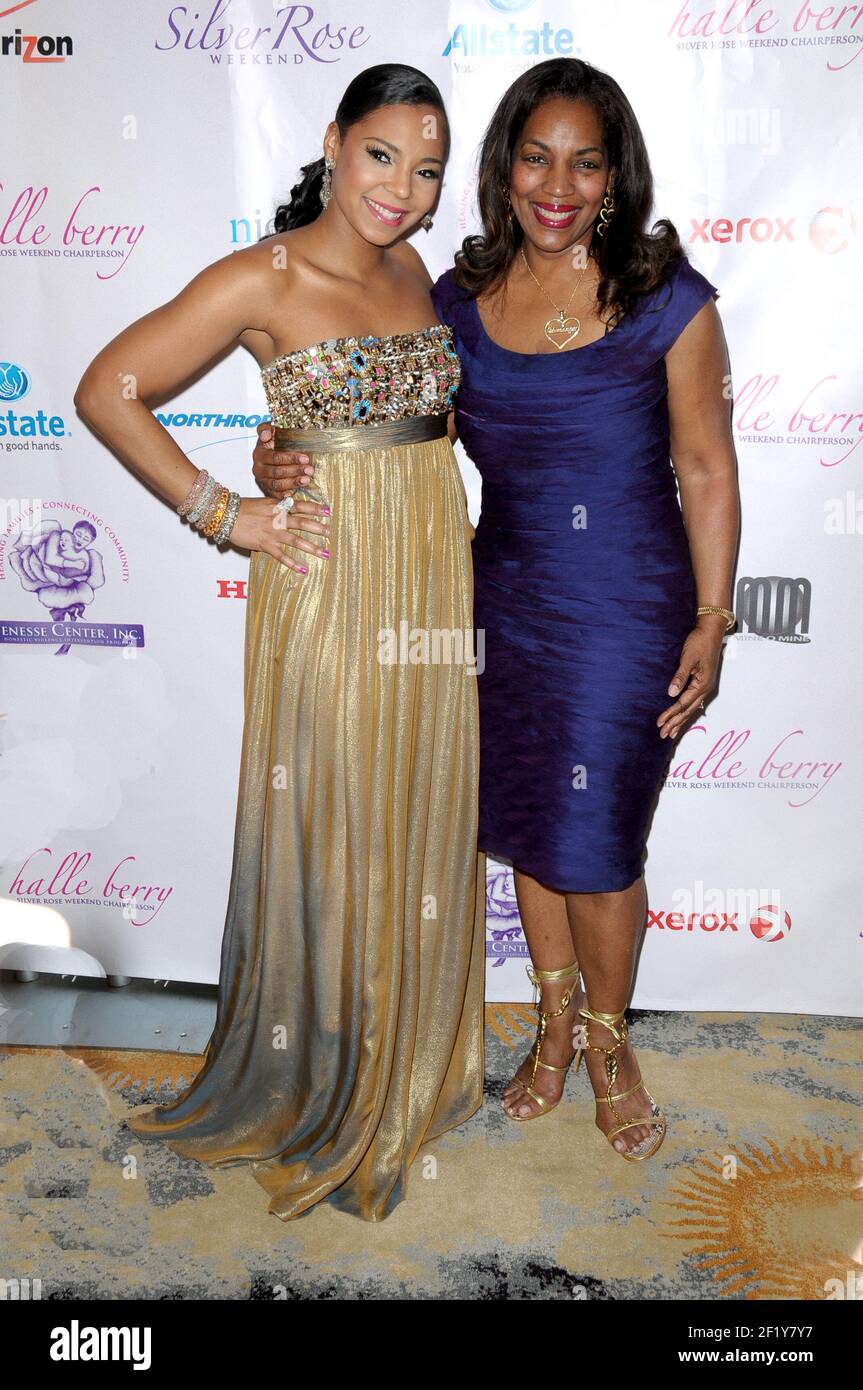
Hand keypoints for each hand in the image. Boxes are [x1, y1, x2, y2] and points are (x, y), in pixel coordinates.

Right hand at [229, 496, 330, 574]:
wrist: (225, 515)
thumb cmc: (242, 508)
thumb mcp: (263, 502)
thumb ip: (277, 506)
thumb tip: (289, 508)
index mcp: (278, 506)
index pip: (301, 506)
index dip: (315, 508)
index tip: (329, 511)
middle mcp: (278, 519)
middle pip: (303, 523)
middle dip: (319, 529)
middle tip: (331, 534)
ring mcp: (272, 532)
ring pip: (296, 540)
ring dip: (312, 547)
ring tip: (325, 554)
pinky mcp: (264, 545)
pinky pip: (281, 556)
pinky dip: (293, 563)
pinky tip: (303, 569)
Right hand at [252, 422, 314, 498]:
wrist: (269, 456)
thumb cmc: (273, 443)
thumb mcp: (270, 432)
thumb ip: (266, 428)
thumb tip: (266, 435)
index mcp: (259, 454)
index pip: (275, 457)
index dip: (290, 458)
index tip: (305, 458)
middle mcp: (258, 469)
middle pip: (277, 472)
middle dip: (295, 471)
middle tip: (310, 470)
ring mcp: (263, 481)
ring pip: (277, 484)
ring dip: (293, 482)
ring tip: (307, 479)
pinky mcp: (268, 490)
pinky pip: (277, 495)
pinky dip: (287, 494)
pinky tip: (298, 491)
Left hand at [656, 617, 724, 738]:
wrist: (710, 631)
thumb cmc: (699, 642)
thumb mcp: (688, 658)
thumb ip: (680, 676)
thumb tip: (671, 694)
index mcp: (702, 684)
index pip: (683, 704)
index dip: (670, 715)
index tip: (659, 723)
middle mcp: (705, 689)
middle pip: (688, 711)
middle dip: (675, 723)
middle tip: (663, 735)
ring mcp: (705, 687)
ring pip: (692, 709)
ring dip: (681, 720)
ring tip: (672, 733)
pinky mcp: (702, 683)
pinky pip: (693, 702)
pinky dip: (686, 712)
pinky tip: (682, 717)